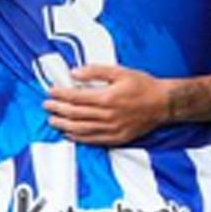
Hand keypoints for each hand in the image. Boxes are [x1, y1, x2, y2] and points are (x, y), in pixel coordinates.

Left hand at [44, 64, 171, 144]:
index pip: (76, 97)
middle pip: (75, 114)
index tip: (51, 91)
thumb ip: (95, 71)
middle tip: (47, 106)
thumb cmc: (143, 85)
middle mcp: (108, 116)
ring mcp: (112, 129)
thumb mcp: (120, 71)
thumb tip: (74, 73)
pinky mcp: (116, 139)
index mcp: (107, 97)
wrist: (163, 104)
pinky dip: (78, 137)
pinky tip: (69, 134)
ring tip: (53, 120)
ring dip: (64, 125)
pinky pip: (92, 140)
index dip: (60, 94)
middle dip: (58, 109)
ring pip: (81, 129)